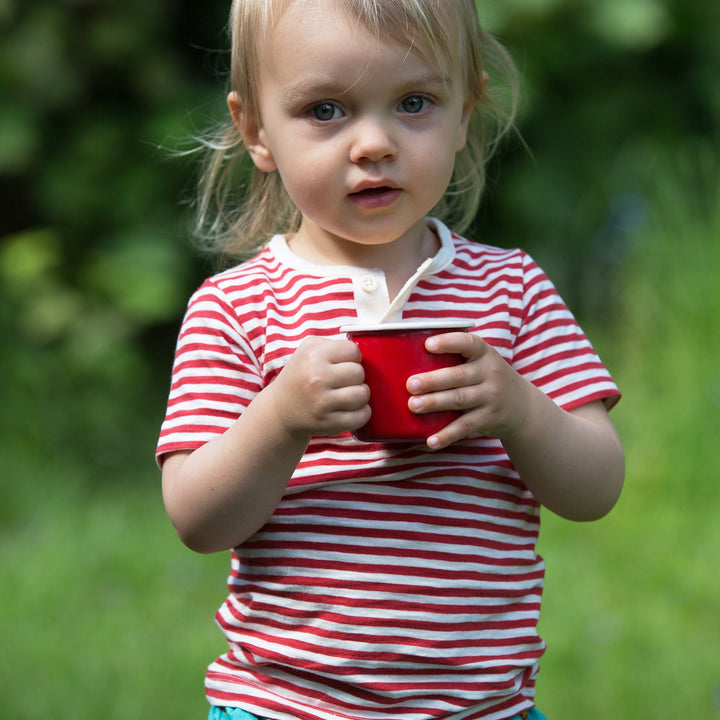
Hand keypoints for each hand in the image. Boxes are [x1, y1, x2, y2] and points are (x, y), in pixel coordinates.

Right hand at [268, 337, 370, 440]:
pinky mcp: (327, 423)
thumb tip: (368, 351)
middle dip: (356, 377)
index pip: (353, 350)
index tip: (343, 365)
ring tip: (349, 395)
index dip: (353, 358)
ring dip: (360, 396)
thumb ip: (335, 345)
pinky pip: (360, 417)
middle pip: (359, 372)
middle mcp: (316, 377)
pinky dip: (362, 414)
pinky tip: (352, 409)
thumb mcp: (309, 350)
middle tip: (345, 382)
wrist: (281, 409)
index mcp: (313, 355)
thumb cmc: (302, 375)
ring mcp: (321, 402)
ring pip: (362, 394)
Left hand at [406, 332, 531, 449]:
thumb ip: (456, 357)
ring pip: (459, 399)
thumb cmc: (487, 378)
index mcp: (484, 353)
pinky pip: (465, 426)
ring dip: (435, 403)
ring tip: (413, 405)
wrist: (523, 406)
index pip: (468, 343)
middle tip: (410, 385)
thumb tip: (408, 357)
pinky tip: (431, 440)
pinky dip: (447, 434)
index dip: (448, 343)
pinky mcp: (489, 418)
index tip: (428, 345)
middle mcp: (490, 373)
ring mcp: (491, 397)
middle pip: (458, 376)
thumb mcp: (481, 362)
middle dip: (433, 380)